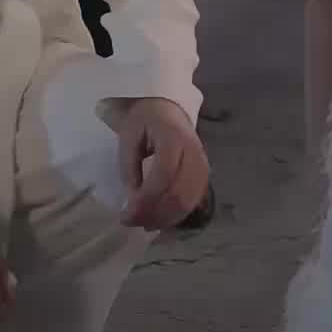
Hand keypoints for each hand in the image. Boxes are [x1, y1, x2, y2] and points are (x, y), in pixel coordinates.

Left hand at [116, 99, 210, 230]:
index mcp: (173, 137)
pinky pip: (192, 203)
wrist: (168, 108)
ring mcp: (203, 166)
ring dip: (164, 219)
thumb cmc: (145, 120)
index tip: (126, 213)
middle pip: (178, 194)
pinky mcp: (204, 176)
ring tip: (143, 223)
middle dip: (154, 214)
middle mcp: (194, 152)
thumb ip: (129, 168)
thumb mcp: (129, 136)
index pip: (164, 175)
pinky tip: (158, 219)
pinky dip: (175, 216)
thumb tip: (132, 201)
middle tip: (132, 222)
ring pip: (187, 203)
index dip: (146, 199)